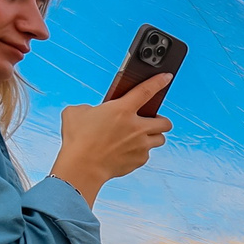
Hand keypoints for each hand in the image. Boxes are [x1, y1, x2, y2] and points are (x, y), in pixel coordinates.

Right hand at [51, 73, 171, 202]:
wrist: (82, 167)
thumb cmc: (77, 139)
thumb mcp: (77, 113)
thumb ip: (90, 108)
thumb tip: (94, 112)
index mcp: (122, 110)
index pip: (146, 91)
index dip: (158, 82)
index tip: (167, 77)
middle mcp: (137, 127)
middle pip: (165, 122)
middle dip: (160, 120)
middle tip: (149, 120)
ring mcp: (141, 145)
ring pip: (160, 139)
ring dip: (153, 136)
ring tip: (139, 136)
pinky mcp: (140, 160)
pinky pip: (146, 154)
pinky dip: (140, 151)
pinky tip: (127, 150)